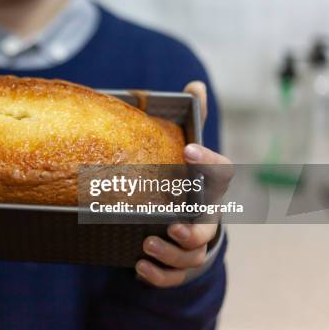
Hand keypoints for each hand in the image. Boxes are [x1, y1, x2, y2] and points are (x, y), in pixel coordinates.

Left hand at [135, 81, 232, 287]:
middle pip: (209, 227)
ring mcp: (194, 244)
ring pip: (192, 256)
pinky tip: (140, 267)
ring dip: (172, 254)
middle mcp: (206, 216)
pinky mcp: (179, 266)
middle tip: (172, 224)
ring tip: (146, 244)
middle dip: (194, 229)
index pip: (220, 172)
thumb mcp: (185, 154)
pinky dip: (159, 275)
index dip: (208, 161)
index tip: (187, 151)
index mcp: (208, 186)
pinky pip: (173, 277)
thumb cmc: (183, 183)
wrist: (181, 222)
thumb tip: (195, 85)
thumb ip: (191, 123)